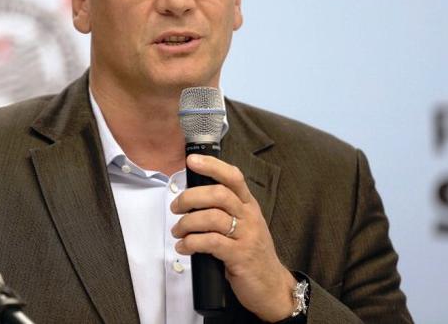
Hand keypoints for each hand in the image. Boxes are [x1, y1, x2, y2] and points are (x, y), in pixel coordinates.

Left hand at [170, 154, 295, 321]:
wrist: (272, 286)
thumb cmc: (251, 252)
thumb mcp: (243, 225)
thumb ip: (223, 210)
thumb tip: (190, 198)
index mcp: (248, 204)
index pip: (232, 177)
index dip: (212, 165)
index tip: (191, 160)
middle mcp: (249, 216)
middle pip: (218, 194)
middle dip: (190, 197)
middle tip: (175, 207)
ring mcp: (246, 236)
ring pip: (212, 218)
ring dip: (187, 223)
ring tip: (177, 232)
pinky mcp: (240, 256)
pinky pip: (211, 243)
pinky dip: (192, 243)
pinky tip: (184, 247)